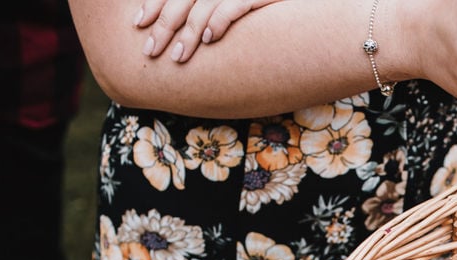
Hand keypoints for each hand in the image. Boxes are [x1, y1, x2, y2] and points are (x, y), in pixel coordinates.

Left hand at [134, 0, 285, 62]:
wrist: (318, 8)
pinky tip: (210, 39)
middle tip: (151, 51)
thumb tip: (191, 34)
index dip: (154, 3)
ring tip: (178, 57)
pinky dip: (220, 20)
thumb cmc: (276, 10)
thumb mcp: (239, 6)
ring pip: (204, 3)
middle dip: (165, 24)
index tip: (138, 23)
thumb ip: (211, 11)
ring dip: (188, 31)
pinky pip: (235, 4)